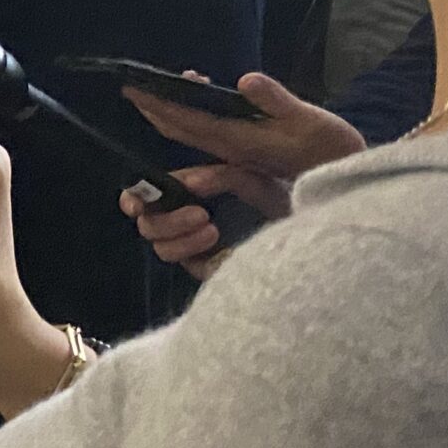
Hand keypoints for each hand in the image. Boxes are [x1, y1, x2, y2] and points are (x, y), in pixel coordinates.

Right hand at [120, 163, 291, 278]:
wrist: (313, 238)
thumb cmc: (284, 202)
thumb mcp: (252, 179)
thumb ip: (219, 176)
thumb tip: (186, 182)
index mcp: (189, 196)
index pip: (145, 198)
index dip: (134, 199)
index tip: (137, 202)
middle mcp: (185, 224)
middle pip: (148, 225)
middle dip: (167, 219)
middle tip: (200, 214)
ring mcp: (196, 251)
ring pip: (161, 248)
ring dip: (181, 238)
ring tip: (213, 230)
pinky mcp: (208, 271)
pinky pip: (185, 266)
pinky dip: (194, 255)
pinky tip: (219, 247)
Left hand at [123, 72, 365, 181]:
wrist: (356, 184)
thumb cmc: (335, 152)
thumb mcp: (312, 121)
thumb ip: (277, 101)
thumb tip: (246, 79)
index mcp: (240, 140)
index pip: (187, 121)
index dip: (159, 104)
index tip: (133, 88)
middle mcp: (234, 150)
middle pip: (182, 129)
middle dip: (155, 109)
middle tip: (131, 89)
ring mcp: (243, 156)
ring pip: (196, 135)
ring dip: (174, 113)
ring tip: (157, 94)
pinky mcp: (254, 158)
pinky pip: (214, 139)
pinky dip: (199, 119)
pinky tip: (203, 101)